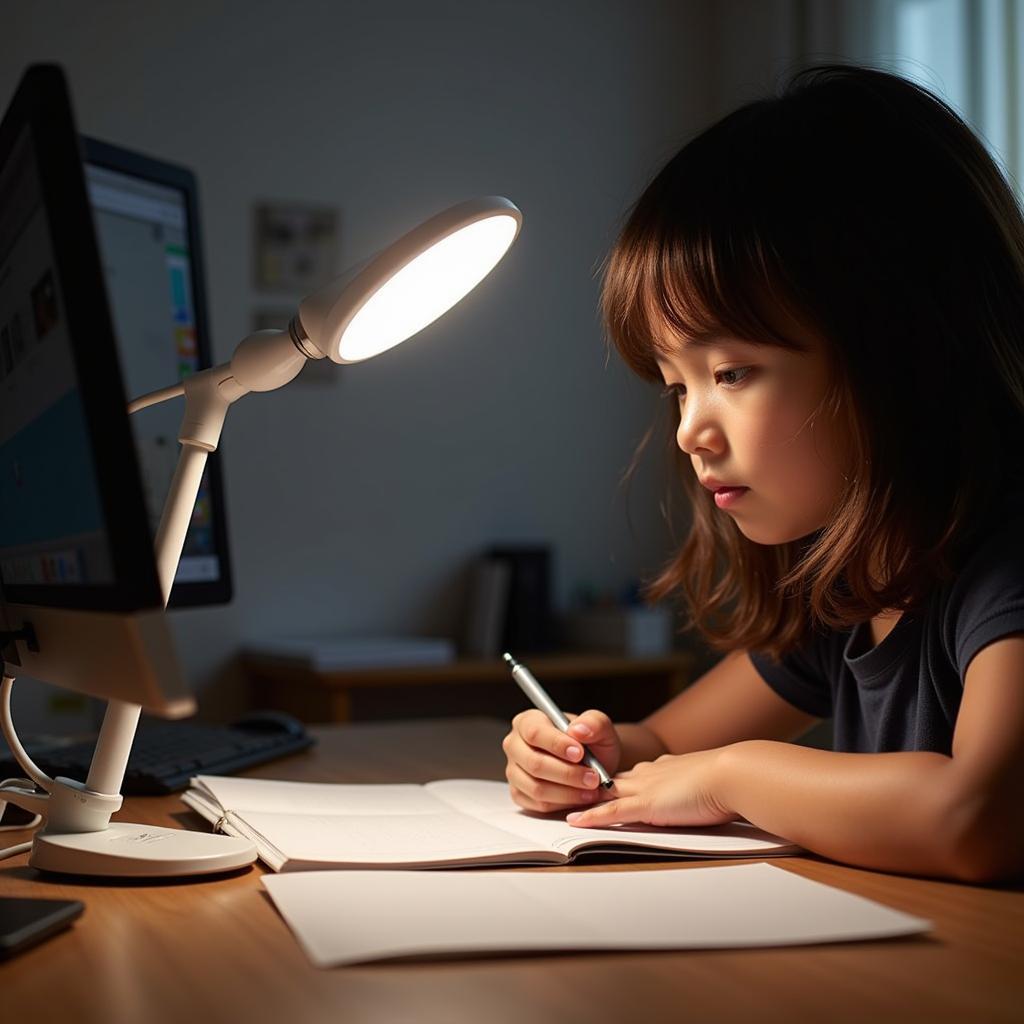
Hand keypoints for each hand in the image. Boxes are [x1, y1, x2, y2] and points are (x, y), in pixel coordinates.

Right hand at [502, 708, 621, 812]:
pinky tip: (580, 797)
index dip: (556, 744)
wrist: (592, 764)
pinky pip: (539, 804)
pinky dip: (563, 804)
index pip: (535, 732)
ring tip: (590, 789)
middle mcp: (515, 745)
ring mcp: (514, 771)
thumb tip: (578, 730)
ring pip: (536, 788)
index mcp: (528, 721)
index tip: (579, 753)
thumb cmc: (591, 742)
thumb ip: (593, 722)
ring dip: (568, 792)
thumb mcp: (599, 726)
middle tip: (592, 777)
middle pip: (534, 763)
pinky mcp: (520, 793)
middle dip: (567, 773)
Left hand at [565, 749, 735, 828]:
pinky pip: (612, 811)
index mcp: (665, 768)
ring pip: (606, 794)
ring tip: (562, 807)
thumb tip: (702, 795)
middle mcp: (650, 774)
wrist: (733, 775)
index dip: (617, 780)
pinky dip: (592, 816)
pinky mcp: (648, 804)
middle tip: (569, 791)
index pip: (634, 774)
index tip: (603, 783)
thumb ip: (697, 787)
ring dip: (584, 802)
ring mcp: (646, 789)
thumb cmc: (730, 780)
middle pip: (612, 780)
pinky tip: (575, 822)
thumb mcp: (709, 781)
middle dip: (590, 787)